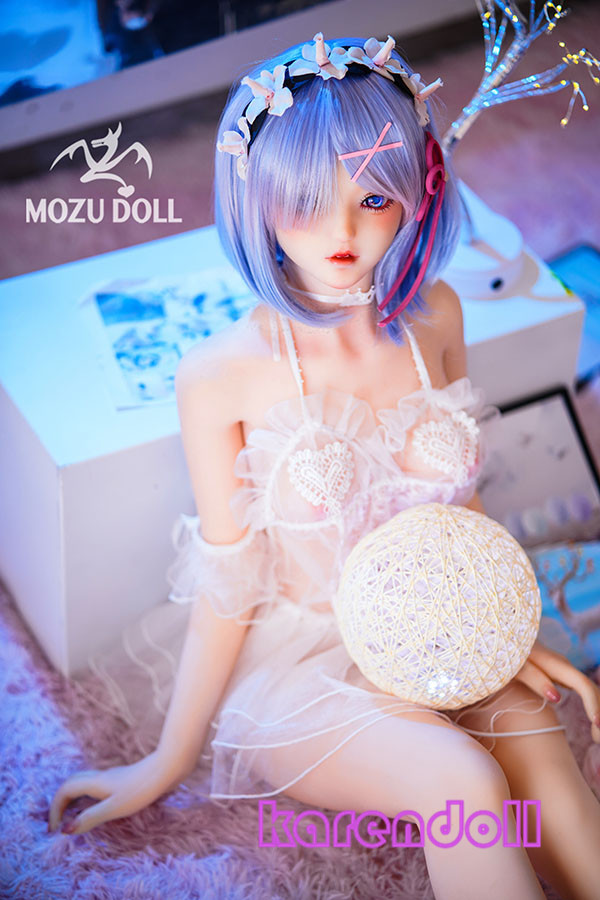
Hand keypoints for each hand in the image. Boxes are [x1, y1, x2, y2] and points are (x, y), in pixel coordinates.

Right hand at [48, 750, 182, 834]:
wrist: (168, 767)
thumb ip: (91, 818)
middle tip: (57, 824)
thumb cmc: (143, 788)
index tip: (54, 830)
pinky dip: (87, 796)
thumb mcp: (115, 807)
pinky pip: (95, 785)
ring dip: (73, 798)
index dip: (55, 809)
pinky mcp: (123, 779)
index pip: (65, 791)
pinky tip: (97, 805)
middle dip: (60, 802)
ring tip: (72, 817)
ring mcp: (112, 776)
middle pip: (71, 784)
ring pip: (83, 783)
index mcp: (95, 783)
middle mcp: (100, 777)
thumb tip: (66, 829)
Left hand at [515, 639, 599, 742]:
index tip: (596, 724)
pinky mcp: (562, 675)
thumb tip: (556, 697)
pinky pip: (584, 692)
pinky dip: (593, 708)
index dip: (593, 704)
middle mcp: (565, 666)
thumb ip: (534, 678)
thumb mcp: (514, 666)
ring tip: (596, 738)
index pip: (583, 685)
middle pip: (592, 689)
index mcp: (555, 664)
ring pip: (591, 691)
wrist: (502, 637)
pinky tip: (593, 726)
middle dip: (599, 714)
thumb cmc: (505, 652)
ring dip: (598, 712)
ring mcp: (565, 670)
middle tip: (597, 740)